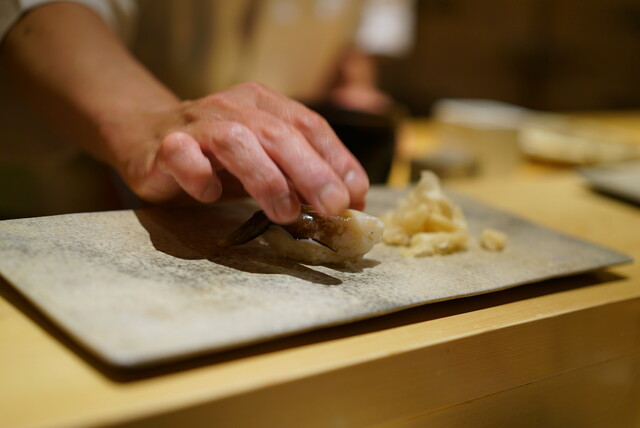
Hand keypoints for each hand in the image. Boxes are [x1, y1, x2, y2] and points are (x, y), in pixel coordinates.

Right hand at [124, 82, 369, 223]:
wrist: (147, 136)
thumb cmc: (216, 156)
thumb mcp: (264, 161)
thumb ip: (300, 175)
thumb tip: (347, 204)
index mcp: (265, 104)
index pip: (309, 125)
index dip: (337, 159)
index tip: (355, 196)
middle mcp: (234, 107)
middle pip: (278, 134)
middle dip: (311, 172)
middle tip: (333, 207)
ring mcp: (198, 123)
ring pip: (237, 142)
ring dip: (266, 179)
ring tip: (285, 214)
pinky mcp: (165, 145)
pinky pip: (183, 154)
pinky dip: (200, 175)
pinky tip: (210, 195)